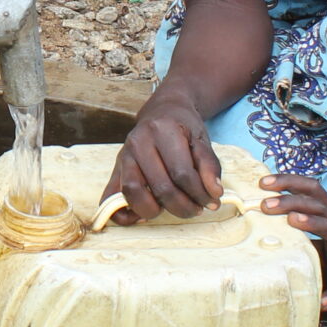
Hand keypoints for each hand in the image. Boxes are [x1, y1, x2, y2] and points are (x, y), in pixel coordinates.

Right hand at [106, 102, 222, 221]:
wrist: (162, 111)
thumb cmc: (183, 127)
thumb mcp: (202, 140)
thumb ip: (210, 165)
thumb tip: (214, 194)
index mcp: (162, 130)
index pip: (182, 173)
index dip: (199, 193)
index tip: (212, 201)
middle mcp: (139, 142)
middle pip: (160, 186)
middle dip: (183, 206)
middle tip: (197, 209)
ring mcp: (124, 155)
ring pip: (133, 192)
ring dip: (154, 210)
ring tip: (171, 209)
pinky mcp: (115, 168)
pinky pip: (111, 196)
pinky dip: (123, 212)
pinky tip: (142, 216)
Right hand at [261, 177, 326, 310]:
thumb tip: (322, 305)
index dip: (313, 222)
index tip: (293, 219)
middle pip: (317, 203)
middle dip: (291, 201)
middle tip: (265, 205)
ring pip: (312, 188)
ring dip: (288, 182)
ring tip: (263, 182)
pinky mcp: (326, 208)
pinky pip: (308, 190)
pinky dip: (289, 183)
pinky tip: (269, 182)